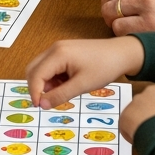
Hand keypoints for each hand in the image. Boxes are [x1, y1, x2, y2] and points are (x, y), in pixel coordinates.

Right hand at [26, 36, 144, 108]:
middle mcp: (54, 48)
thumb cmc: (104, 67)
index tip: (40, 107)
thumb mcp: (82, 85)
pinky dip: (52, 77)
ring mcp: (58, 48)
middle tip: (48, 101)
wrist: (121, 53)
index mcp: (58, 54)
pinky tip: (66, 84)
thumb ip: (60, 95)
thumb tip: (41, 104)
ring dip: (45, 82)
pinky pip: (50, 65)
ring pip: (41, 67)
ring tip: (63, 92)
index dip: (34, 92)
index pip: (36, 74)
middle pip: (33, 69)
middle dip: (37, 86)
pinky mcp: (63, 51)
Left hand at [100, 0, 154, 34]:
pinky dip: (123, 33)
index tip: (121, 4)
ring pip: (110, 11)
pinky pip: (120, 28)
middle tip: (119, 17)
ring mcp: (148, 3)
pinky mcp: (150, 24)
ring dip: (115, 21)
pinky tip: (136, 34)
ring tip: (128, 26)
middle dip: (111, 8)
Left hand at [120, 82, 154, 142]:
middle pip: (152, 100)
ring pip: (138, 110)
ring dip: (142, 120)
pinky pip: (127, 122)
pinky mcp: (127, 112)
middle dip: (153, 112)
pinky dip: (131, 131)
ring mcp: (138, 100)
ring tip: (150, 135)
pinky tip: (140, 140)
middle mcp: (153, 90)